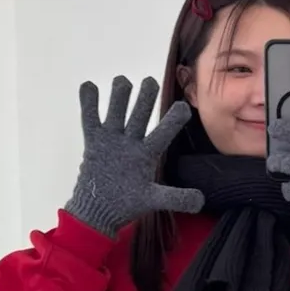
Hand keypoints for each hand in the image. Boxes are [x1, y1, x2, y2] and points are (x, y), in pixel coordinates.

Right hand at [65, 75, 203, 236]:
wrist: (100, 209)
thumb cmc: (128, 203)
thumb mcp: (154, 200)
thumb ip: (177, 198)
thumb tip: (201, 200)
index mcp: (147, 153)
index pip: (163, 133)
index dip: (173, 120)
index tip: (184, 107)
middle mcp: (131, 141)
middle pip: (140, 115)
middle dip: (145, 98)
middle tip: (151, 82)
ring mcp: (112, 139)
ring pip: (117, 111)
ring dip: (120, 96)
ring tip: (123, 81)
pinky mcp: (94, 141)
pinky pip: (90, 119)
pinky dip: (89, 102)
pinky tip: (89, 85)